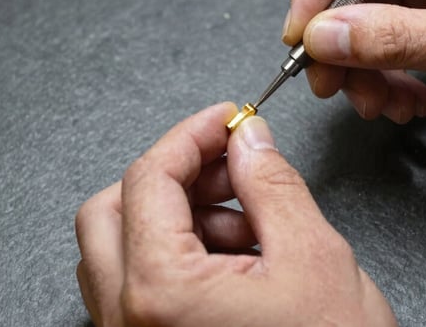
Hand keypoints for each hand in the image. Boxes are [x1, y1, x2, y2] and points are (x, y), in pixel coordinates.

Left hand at [75, 103, 396, 326]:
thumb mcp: (315, 258)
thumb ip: (272, 184)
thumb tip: (248, 138)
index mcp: (160, 293)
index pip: (149, 179)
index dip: (191, 135)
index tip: (224, 120)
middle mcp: (127, 322)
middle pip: (111, 210)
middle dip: (171, 177)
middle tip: (228, 167)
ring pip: (118, 249)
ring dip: (176, 218)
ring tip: (249, 225)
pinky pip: (136, 287)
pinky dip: (176, 257)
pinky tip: (236, 262)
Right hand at [283, 0, 425, 121]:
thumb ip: (393, 39)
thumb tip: (323, 37)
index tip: (303, 33)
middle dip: (337, 37)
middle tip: (331, 83)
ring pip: (363, 11)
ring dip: (362, 65)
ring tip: (380, 102)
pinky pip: (387, 31)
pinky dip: (387, 70)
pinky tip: (404, 95)